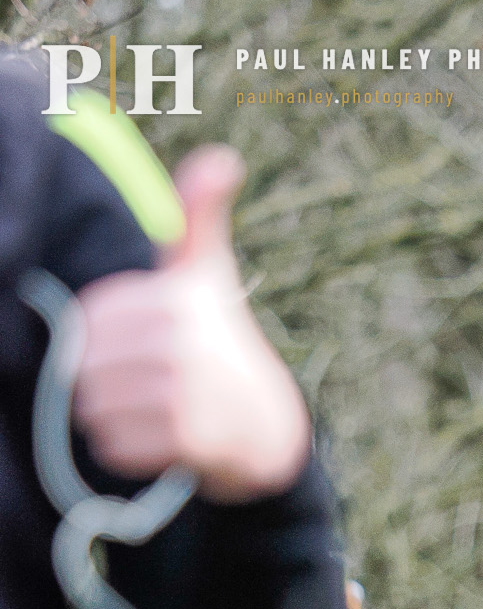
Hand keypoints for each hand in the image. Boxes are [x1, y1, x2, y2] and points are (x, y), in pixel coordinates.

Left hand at [73, 146, 311, 502]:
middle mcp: (180, 342)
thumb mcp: (209, 273)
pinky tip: (157, 441)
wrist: (269, 427)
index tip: (139, 349)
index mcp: (173, 300)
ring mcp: (185, 392)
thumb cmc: (224, 343)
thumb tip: (225, 158)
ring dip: (112, 418)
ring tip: (149, 414)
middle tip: (142, 389)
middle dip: (104, 384)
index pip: (88, 326)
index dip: (102, 343)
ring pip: (97, 408)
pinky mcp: (187, 439)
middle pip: (87, 369)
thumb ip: (198, 215)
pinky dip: (126, 450)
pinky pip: (115, 446)